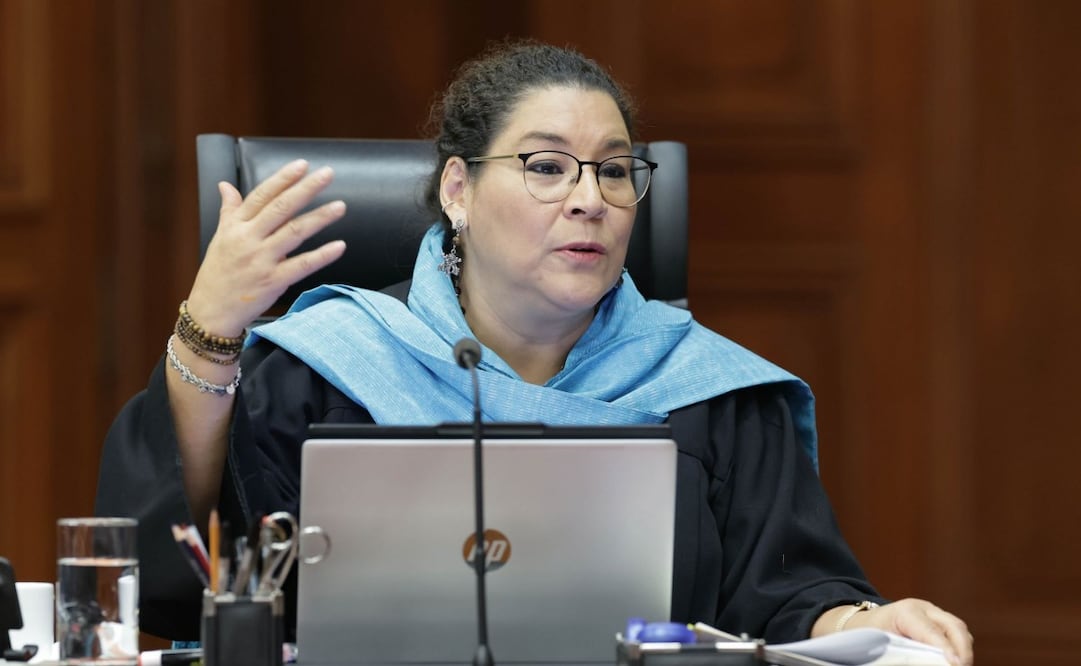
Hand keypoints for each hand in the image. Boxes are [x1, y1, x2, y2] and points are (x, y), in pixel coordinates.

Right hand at [187, 159, 347, 334]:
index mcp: (236, 226)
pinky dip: (322, 255)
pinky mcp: (273, 281)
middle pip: (281, 208)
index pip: (262, 195)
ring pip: (295, 232)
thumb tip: (225, 185)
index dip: (283, 179)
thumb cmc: (217, 273)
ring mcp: (261, 260)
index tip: (302, 165)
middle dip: (306, 189)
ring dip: (320, 218)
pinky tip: (339, 246)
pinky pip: (302, 265)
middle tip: (327, 174)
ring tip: (340, 206)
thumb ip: (229, 210)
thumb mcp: (220, 237)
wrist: (210, 311)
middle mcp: (248, 239)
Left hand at [837, 598, 972, 665]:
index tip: (955, 665)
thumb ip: (902, 655)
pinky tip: (955, 661)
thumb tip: (923, 661)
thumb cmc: (869, 636)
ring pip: (959, 629)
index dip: (946, 649)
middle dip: (963, 650)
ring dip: (964, 650)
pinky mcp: (938, 621)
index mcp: (905, 613)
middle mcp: (923, 608)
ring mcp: (933, 612)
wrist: (864, 623)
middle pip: (954, 626)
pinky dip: (959, 648)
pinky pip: (955, 634)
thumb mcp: (880, 645)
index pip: (931, 631)